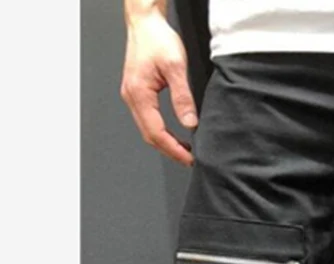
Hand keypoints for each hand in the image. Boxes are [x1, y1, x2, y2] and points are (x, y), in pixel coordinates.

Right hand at [120, 9, 196, 165]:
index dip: (174, 149)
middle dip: (170, 150)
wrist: (146, 22)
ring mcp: (132, 96)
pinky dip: (161, 132)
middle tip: (190, 160)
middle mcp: (132, 96)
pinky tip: (174, 135)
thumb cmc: (157, 39)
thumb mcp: (176, 67)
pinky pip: (147, 120)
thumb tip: (190, 123)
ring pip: (147, 130)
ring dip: (166, 143)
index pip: (156, 132)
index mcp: (139, 93)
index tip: (190, 159)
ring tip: (185, 151)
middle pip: (149, 135)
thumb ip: (183, 97)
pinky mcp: (137, 93)